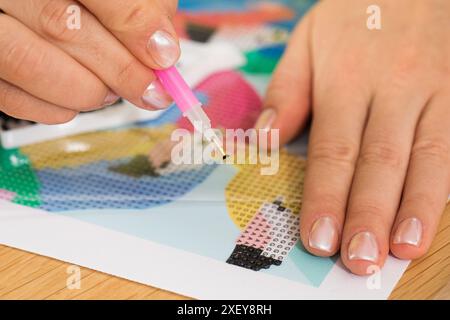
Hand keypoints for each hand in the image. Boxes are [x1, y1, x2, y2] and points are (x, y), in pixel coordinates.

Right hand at [0, 0, 177, 122]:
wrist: (46, 4)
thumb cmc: (91, 3)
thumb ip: (143, 8)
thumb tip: (161, 51)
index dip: (133, 24)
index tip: (164, 55)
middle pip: (60, 27)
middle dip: (119, 69)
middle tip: (150, 90)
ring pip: (29, 63)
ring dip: (86, 90)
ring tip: (113, 91)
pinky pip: (11, 96)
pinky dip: (56, 108)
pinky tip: (80, 98)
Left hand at [257, 0, 449, 274]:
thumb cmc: (357, 13)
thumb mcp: (309, 40)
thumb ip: (287, 91)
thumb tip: (267, 140)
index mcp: (346, 79)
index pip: (333, 149)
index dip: (325, 197)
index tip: (318, 239)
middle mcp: (392, 89)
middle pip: (379, 161)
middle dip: (368, 215)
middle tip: (357, 260)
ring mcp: (436, 91)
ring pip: (427, 156)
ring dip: (415, 208)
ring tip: (402, 250)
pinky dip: (447, 184)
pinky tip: (437, 214)